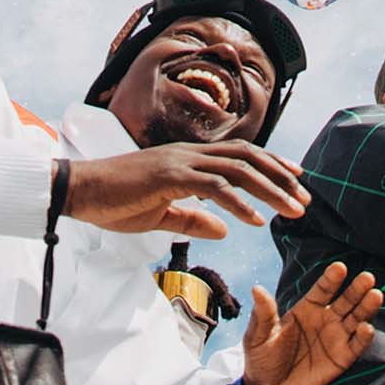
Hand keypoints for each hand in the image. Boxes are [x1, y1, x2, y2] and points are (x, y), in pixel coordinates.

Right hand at [65, 144, 307, 239]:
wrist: (78, 191)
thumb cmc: (114, 202)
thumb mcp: (160, 216)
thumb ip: (193, 220)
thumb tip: (224, 229)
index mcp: (188, 160)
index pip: (240, 155)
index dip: (272, 165)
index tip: (297, 180)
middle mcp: (189, 154)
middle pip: (248, 158)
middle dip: (282, 177)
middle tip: (306, 199)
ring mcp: (180, 162)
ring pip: (238, 170)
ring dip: (270, 190)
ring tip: (292, 210)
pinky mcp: (169, 177)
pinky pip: (213, 187)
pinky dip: (239, 204)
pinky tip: (256, 221)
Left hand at [241, 261, 383, 384]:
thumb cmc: (262, 359)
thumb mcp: (258, 336)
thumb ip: (264, 314)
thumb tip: (256, 289)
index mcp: (306, 309)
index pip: (323, 290)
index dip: (331, 279)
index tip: (340, 268)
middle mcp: (325, 319)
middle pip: (345, 300)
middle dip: (356, 289)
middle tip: (367, 277)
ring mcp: (336, 338)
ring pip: (356, 318)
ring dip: (367, 307)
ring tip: (375, 295)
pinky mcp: (342, 358)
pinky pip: (357, 345)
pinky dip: (364, 336)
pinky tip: (366, 327)